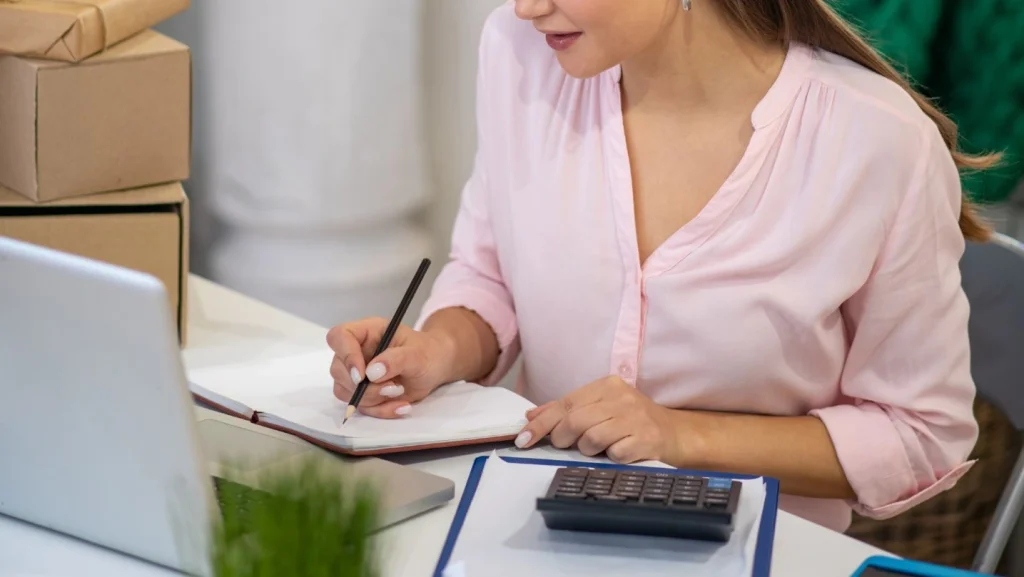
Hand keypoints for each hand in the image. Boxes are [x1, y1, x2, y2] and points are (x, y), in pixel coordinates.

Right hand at [326, 317, 454, 418]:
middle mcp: (356, 351)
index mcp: (367, 332)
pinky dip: (380, 410)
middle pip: (338, 369)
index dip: (346, 355)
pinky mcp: (362, 392)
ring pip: (345, 391)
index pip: (339, 337)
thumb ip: (396, 359)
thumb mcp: (417, 353)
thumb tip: (372, 373)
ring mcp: (357, 373)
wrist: (435, 367)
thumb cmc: (427, 352)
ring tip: (399, 392)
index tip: (362, 375)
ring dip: (372, 399)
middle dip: (364, 386)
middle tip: (393, 387)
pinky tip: (401, 405)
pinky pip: (360, 406)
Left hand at [515, 375, 678, 463]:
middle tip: (565, 445)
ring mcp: (635, 419)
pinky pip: (614, 454)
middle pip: (575, 421)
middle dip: (562, 438)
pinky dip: (611, 458)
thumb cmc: (631, 420)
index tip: (523, 439)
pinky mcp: (646, 440)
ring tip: (598, 448)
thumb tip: (531, 415)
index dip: (540, 424)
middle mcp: (621, 398)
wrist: (675, 434)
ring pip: (591, 439)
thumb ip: (566, 409)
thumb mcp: (600, 407)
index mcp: (607, 385)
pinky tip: (618, 453)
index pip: (565, 404)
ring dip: (588, 450)